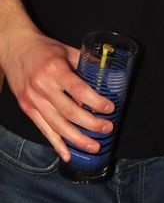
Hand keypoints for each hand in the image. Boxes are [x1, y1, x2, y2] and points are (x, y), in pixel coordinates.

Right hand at [3, 29, 114, 160]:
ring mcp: (33, 100)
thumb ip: (85, 61)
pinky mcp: (27, 108)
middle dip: (91, 124)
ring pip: (57, 125)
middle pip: (69, 112)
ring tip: (94, 146)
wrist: (15, 48)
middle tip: (108, 129)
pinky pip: (43, 129)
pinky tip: (67, 154)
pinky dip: (56, 143)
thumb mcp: (66, 49)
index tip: (110, 108)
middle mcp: (43, 86)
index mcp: (55, 69)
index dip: (95, 102)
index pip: (79, 90)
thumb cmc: (44, 48)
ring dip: (77, 139)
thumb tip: (107, 72)